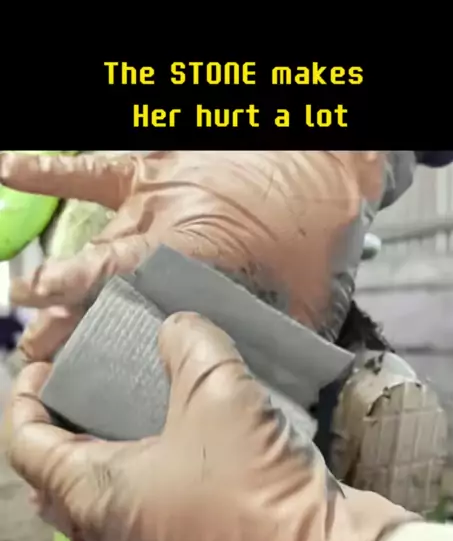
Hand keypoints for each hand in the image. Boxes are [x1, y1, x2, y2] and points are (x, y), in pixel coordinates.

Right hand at [0, 150, 385, 358]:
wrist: (331, 157)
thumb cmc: (321, 229)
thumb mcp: (305, 298)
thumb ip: (270, 338)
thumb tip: (256, 383)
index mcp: (193, 253)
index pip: (122, 280)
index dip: (79, 302)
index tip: (44, 320)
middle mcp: (163, 223)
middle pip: (104, 277)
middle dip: (68, 317)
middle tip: (39, 351)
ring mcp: (155, 196)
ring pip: (98, 238)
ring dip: (63, 275)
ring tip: (24, 299)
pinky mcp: (156, 168)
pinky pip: (97, 169)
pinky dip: (53, 170)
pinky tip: (9, 171)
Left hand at [5, 312, 413, 540]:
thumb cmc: (256, 485)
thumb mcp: (220, 393)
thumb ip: (190, 344)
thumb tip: (178, 326)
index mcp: (95, 496)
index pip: (24, 445)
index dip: (23, 398)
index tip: (42, 366)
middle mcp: (109, 537)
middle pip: (53, 481)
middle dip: (58, 432)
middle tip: (83, 393)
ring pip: (97, 507)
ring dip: (100, 462)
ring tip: (131, 419)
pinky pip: (140, 522)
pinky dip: (141, 486)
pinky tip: (180, 455)